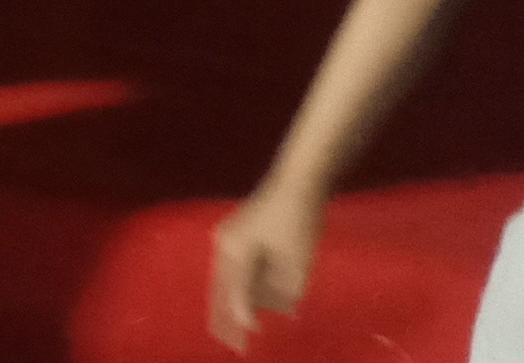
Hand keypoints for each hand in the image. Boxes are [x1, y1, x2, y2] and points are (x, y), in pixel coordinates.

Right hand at [208, 186, 320, 351]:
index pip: (235, 294)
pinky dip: (250, 282)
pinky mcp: (242, 232)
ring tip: (256, 319)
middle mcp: (226, 246)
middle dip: (231, 316)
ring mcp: (231, 237)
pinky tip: (263, 293)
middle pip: (224, 289)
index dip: (243, 318)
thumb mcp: (295, 261)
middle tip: (236, 344)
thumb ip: (283, 290)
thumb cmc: (297, 221)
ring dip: (246, 297)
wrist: (299, 180)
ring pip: (232, 278)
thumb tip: (280, 308)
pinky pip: (240, 266)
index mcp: (236, 253)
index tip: (250, 339)